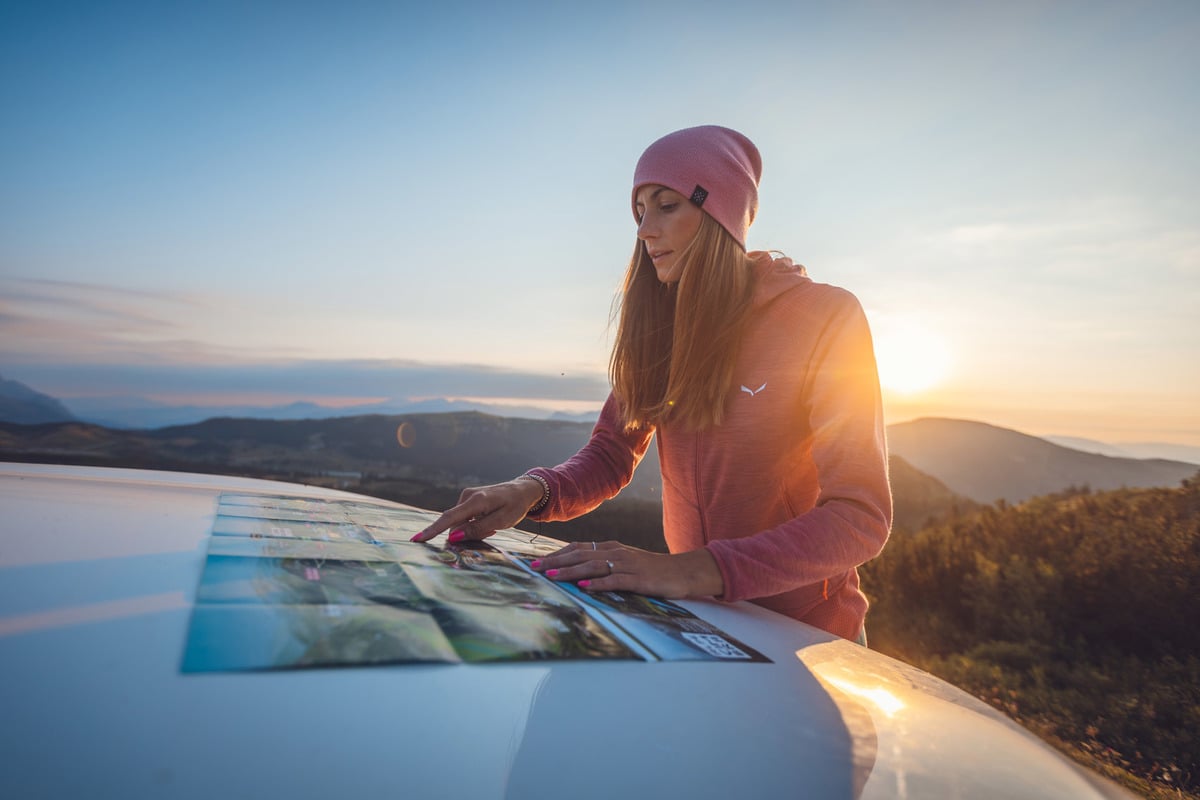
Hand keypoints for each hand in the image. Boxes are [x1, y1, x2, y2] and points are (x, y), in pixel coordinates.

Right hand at [410, 479, 543, 542]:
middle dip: (467, 534)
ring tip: (493, 524)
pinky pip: (464, 519)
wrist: (522, 490)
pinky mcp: (468, 500)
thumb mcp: (501, 521)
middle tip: (492, 530)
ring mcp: (466, 497)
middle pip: (455, 524)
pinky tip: (489, 521)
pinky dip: (474, 524)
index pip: (449, 518)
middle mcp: (467, 496)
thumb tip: (453, 537)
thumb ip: (477, 529)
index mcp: (476, 501)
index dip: (432, 530)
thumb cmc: (515, 506)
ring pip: (460, 523)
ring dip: (472, 529)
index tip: (417, 540)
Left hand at [531, 541, 723, 598]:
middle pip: (581, 556)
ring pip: (594, 566)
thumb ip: (605, 564)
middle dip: (556, 561)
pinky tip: (586, 587)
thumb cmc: (652, 569)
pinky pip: (616, 581)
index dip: (557, 554)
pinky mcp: (639, 579)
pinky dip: (599, 584)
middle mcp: (616, 553)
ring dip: (572, 571)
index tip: (537, 561)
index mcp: (612, 548)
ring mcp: (628, 565)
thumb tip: (580, 573)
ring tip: (553, 576)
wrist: (683, 571)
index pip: (578, 548)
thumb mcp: (626, 563)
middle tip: (535, 567)